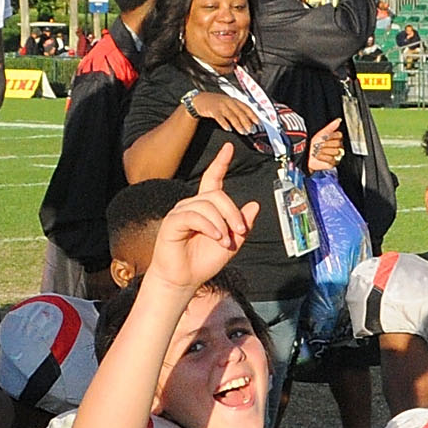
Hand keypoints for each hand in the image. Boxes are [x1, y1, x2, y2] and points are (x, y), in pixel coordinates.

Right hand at [147, 147, 257, 290]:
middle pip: (216, 194)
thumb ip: (242, 225)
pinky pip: (194, 216)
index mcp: (206, 208)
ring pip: (207, 205)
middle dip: (232, 212)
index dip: (220, 163)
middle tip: (240, 232)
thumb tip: (255, 205)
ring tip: (225, 241)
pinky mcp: (173, 222)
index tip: (228, 148)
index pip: (213, 180)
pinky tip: (216, 237)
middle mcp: (192, 205)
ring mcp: (181, 212)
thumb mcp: (232, 243)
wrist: (185, 280)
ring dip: (222, 223)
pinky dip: (210, 226)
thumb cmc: (204, 261)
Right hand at [187, 87, 260, 134]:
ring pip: (231, 115)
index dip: (253, 115)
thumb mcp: (227, 104)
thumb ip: (236, 110)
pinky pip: (220, 117)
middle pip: (240, 112)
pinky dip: (224, 123)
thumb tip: (247, 120)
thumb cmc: (215, 103)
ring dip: (238, 124)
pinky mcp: (212, 110)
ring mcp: (220, 105)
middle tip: (251, 130)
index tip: (258, 123)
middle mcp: (228, 102)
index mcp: (234, 100)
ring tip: (242, 132)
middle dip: (247, 122)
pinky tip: (228, 129)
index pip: (246, 107)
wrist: (199, 100)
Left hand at [306, 119, 344, 174]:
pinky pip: (332, 159)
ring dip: (324, 151)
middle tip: (319, 146)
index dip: (331, 136)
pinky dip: (324, 158)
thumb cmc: (312, 144)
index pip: (339, 135)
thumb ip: (331, 127)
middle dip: (326, 144)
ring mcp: (336, 155)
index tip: (324, 138)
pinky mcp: (333, 163)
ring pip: (335, 152)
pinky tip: (319, 157)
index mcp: (335, 139)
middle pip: (337, 144)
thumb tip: (339, 120)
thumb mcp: (321, 133)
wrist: (306, 155)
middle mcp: (337, 147)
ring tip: (318, 151)